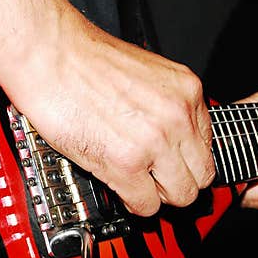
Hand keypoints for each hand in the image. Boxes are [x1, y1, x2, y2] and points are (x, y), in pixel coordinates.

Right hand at [0, 0, 215, 217]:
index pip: (208, 144)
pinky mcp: (126, 163)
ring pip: (181, 194)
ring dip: (159, 195)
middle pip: (202, 175)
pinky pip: (147, 204)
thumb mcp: (150, 75)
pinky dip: (134, 203)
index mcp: (187, 92)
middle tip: (157, 179)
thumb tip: (177, 137)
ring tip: (139, 184)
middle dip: (178, 181)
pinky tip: (122, 187)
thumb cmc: (86, 60)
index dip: (187, 158)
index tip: (173, 162)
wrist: (49, 54)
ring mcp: (155, 142)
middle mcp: (178, 117)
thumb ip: (169, 105)